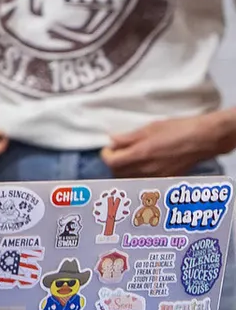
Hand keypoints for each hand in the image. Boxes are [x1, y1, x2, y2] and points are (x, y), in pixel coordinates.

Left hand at [101, 112, 234, 176]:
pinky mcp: (165, 179)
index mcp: (140, 154)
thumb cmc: (179, 129)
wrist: (203, 139)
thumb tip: (113, 140)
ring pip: (129, 179)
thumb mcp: (151, 128)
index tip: (110, 148)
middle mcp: (145, 169)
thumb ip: (129, 137)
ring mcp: (155, 176)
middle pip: (117, 173)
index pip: (111, 162)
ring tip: (130, 158)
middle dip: (114, 163)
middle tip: (119, 152)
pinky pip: (143, 181)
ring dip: (124, 170)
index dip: (107, 155)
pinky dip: (137, 175)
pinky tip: (143, 165)